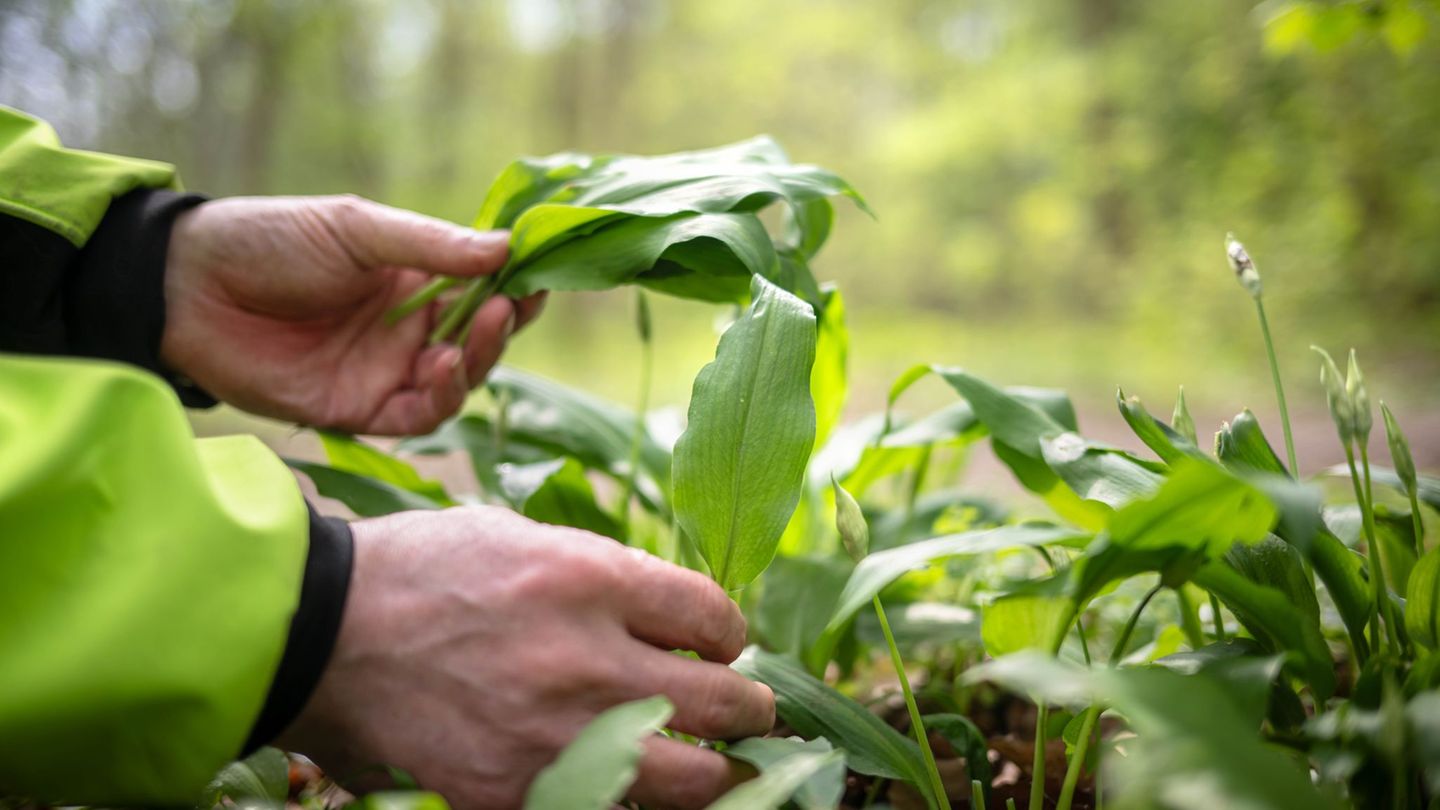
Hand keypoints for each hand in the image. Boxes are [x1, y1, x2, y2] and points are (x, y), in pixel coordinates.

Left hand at [161, 195, 544, 434]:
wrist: (188, 288)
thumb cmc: (270, 240)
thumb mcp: (356, 228)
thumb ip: (431, 245)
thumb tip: (509, 247)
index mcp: (414, 278)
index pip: (483, 286)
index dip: (516, 283)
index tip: (540, 273)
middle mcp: (409, 328)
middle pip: (479, 337)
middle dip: (504, 322)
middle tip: (515, 302)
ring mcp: (386, 371)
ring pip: (459, 379)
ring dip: (479, 358)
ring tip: (483, 327)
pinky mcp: (359, 410)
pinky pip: (417, 416)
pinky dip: (441, 397)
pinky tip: (440, 367)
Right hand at [278, 507, 774, 808]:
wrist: (327, 632)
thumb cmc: (427, 570)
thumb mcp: (525, 538)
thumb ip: (610, 577)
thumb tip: (676, 619)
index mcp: (592, 579)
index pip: (716, 618)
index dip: (731, 635)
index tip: (721, 645)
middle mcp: (588, 660)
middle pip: (727, 704)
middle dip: (750, 709)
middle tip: (750, 711)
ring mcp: (556, 737)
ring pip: (693, 780)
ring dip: (715, 771)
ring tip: (712, 762)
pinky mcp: (518, 793)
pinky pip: (613, 809)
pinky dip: (630, 797)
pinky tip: (625, 778)